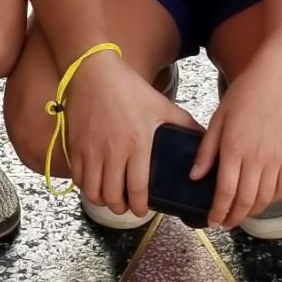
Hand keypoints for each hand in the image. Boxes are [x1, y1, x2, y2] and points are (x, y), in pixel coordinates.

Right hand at [63, 56, 199, 219]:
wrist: (93, 72)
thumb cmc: (129, 89)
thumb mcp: (161, 105)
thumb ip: (185, 123)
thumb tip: (205, 138)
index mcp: (137, 144)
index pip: (137, 189)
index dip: (140, 206)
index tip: (143, 210)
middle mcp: (112, 151)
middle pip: (113, 196)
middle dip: (121, 208)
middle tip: (128, 206)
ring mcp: (91, 151)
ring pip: (93, 192)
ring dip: (103, 201)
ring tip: (111, 198)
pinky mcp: (75, 147)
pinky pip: (78, 179)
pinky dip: (87, 187)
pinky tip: (96, 183)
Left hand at [192, 49, 281, 229]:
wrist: (278, 78)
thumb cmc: (245, 94)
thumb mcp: (218, 118)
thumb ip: (206, 150)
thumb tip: (194, 177)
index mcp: (234, 149)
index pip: (225, 192)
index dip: (218, 212)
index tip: (212, 220)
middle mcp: (256, 158)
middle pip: (246, 201)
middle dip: (233, 217)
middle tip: (225, 223)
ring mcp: (277, 158)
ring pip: (265, 198)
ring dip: (252, 212)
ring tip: (241, 214)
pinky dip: (273, 199)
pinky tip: (263, 200)